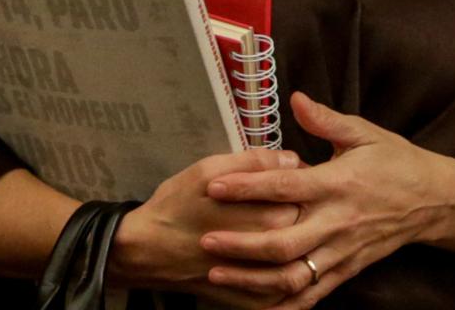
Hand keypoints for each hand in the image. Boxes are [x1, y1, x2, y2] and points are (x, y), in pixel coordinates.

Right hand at [108, 147, 302, 303]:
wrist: (145, 251)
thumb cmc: (176, 205)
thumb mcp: (209, 169)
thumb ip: (255, 162)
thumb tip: (292, 160)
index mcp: (268, 214)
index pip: (309, 197)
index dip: (307, 183)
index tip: (300, 175)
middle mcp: (272, 250)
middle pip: (309, 229)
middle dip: (307, 213)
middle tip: (294, 199)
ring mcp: (262, 280)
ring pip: (300, 263)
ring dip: (302, 247)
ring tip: (286, 228)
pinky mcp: (251, 301)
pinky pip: (282, 295)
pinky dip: (290, 283)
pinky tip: (284, 265)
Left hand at [198, 92, 454, 307]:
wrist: (435, 201)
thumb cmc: (397, 163)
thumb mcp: (366, 133)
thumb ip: (326, 120)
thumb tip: (295, 98)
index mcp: (338, 183)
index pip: (285, 188)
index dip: (247, 187)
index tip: (213, 186)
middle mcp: (337, 221)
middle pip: (283, 242)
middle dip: (240, 244)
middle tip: (206, 239)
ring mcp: (342, 251)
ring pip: (292, 275)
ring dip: (252, 280)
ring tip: (216, 275)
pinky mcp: (347, 270)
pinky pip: (311, 295)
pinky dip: (282, 305)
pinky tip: (254, 307)